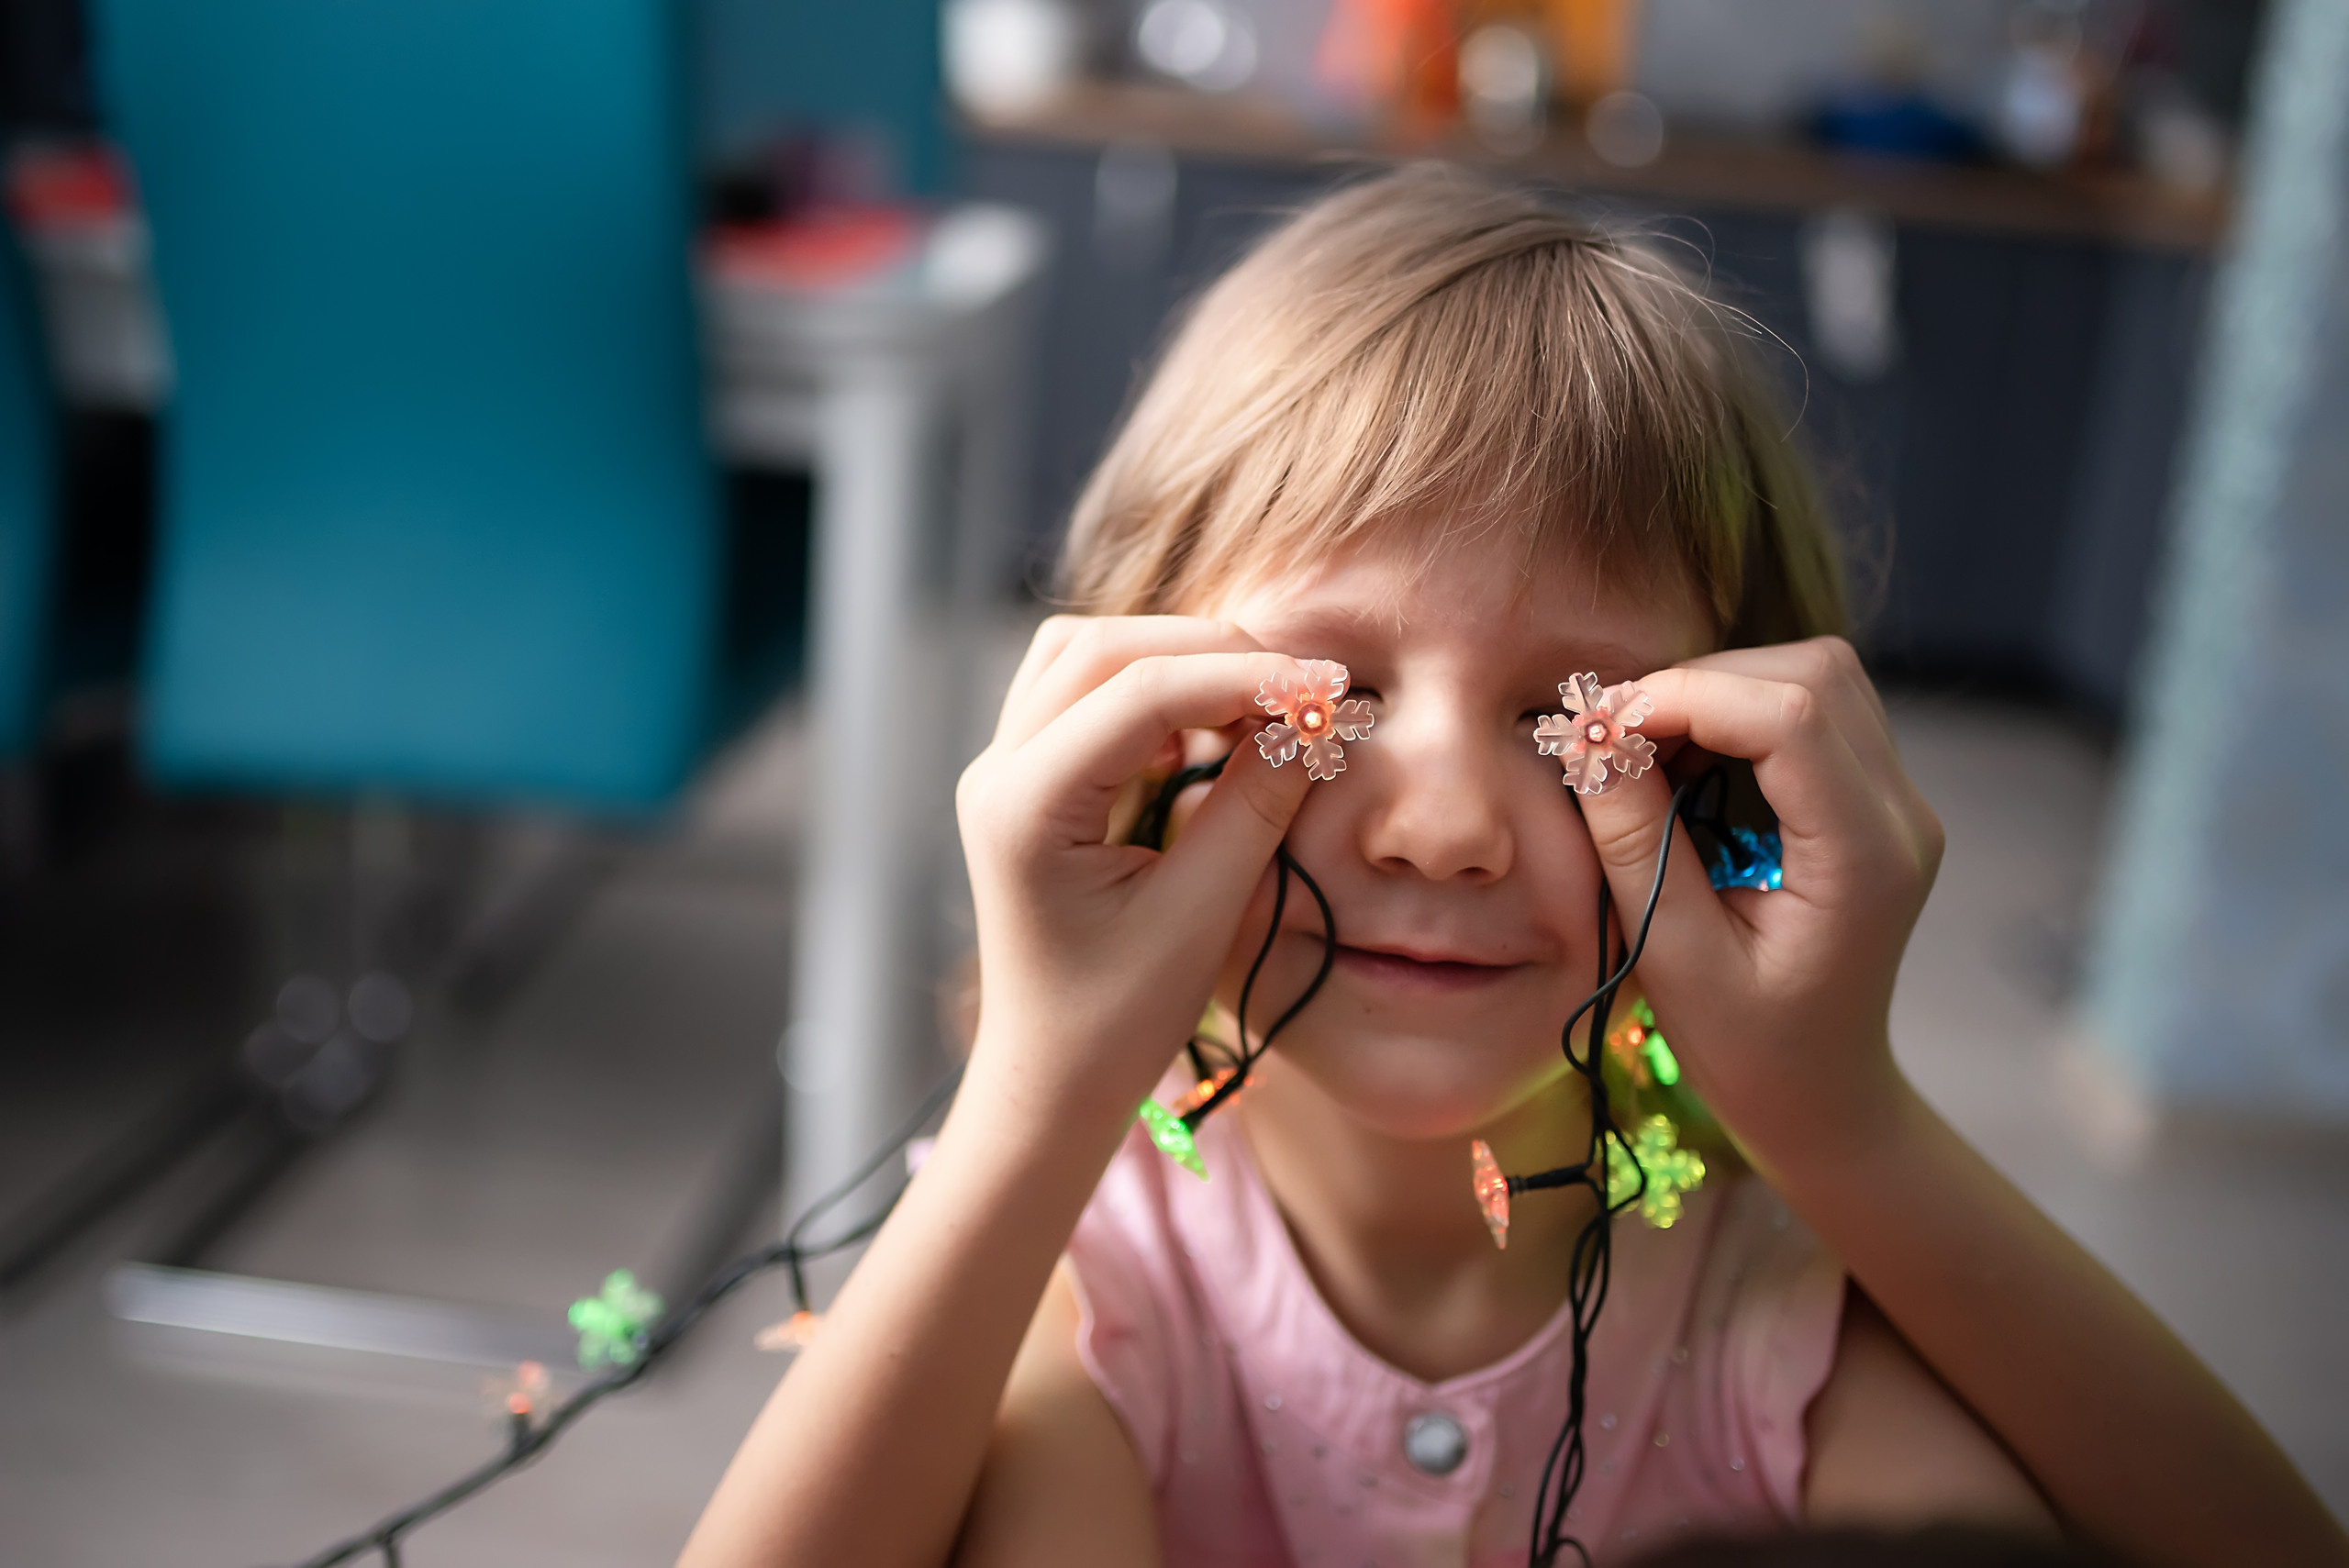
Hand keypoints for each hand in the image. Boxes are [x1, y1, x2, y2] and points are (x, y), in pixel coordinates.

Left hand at [956, 616, 1318, 1126]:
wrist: (1050, 1081)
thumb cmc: (1118, 1022)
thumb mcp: (1202, 916)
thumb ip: (1253, 807)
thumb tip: (1312, 721)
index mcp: (1026, 807)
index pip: (1142, 692)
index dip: (1243, 678)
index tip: (1328, 690)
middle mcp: (998, 772)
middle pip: (1105, 650)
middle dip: (1212, 653)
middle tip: (1304, 688)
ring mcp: (1004, 771)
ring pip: (1087, 656)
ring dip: (1176, 659)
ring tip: (1258, 701)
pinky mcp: (1029, 781)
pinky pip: (1084, 694)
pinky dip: (1153, 689)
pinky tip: (1211, 729)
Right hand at [1576, 637, 1943, 1161]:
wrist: (1823, 1094)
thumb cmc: (1749, 1050)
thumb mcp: (1675, 959)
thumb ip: (1636, 847)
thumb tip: (1591, 741)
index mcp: (1866, 858)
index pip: (1790, 715)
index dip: (1686, 697)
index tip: (1600, 731)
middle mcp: (1900, 814)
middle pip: (1809, 674)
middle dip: (1698, 684)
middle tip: (1614, 738)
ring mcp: (1895, 801)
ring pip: (1813, 675)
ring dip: (1718, 690)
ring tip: (1645, 750)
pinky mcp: (1871, 796)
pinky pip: (1811, 707)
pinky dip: (1737, 710)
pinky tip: (1683, 761)